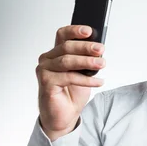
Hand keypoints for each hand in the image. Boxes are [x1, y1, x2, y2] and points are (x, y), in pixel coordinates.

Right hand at [35, 25, 104, 139]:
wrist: (64, 115)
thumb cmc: (72, 92)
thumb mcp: (83, 72)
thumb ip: (86, 59)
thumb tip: (99, 48)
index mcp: (56, 53)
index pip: (62, 35)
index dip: (75, 30)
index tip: (89, 31)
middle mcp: (47, 59)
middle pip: (66, 47)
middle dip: (86, 47)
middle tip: (101, 49)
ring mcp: (44, 70)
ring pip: (67, 61)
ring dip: (87, 62)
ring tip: (102, 64)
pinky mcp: (46, 83)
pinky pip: (68, 77)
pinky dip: (86, 80)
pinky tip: (98, 82)